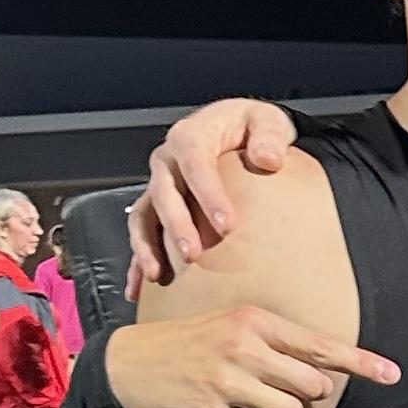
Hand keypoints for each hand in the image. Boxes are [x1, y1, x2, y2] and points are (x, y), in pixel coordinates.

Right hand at [106, 306, 399, 407]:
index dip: (361, 362)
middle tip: (271, 388)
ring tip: (243, 401)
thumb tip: (322, 372)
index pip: (321, 345)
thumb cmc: (191, 345)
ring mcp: (227, 379)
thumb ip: (276, 347)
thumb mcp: (234, 328)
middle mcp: (246, 346)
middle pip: (311, 384)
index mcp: (257, 322)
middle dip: (303, 394)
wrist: (126, 366)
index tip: (393, 373)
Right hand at [126, 100, 297, 299]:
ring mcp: (158, 185)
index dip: (209, 195)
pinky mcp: (156, 206)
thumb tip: (269, 159)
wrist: (238, 130)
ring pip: (143, 216)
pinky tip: (140, 286)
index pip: (196, 165)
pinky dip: (138, 260)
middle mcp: (167, 160)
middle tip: (194, 254)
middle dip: (177, 226)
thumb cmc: (251, 126)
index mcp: (192, 136)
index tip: (227, 225)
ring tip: (159, 274)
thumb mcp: (267, 120)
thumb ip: (269, 136)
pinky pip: (141, 233)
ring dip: (147, 246)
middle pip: (165, 194)